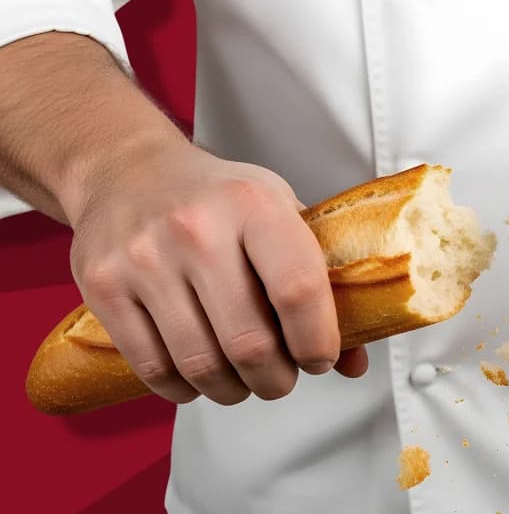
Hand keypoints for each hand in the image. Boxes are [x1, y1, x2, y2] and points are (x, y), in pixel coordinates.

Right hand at [67, 138, 366, 406]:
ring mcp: (145, 258)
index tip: (321, 358)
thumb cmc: (217, 197)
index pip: (298, 290)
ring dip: (232, 390)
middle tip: (280, 378)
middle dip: (275, 380)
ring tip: (243, 381)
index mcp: (254, 204)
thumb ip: (322, 281)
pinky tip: (197, 377)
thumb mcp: (280, 214)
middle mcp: (197, 228)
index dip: (317, 341)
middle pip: (249, 342)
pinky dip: (183, 388)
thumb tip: (353, 361)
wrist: (127, 169)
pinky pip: (152, 366)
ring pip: (200, 364)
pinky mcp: (104, 285)